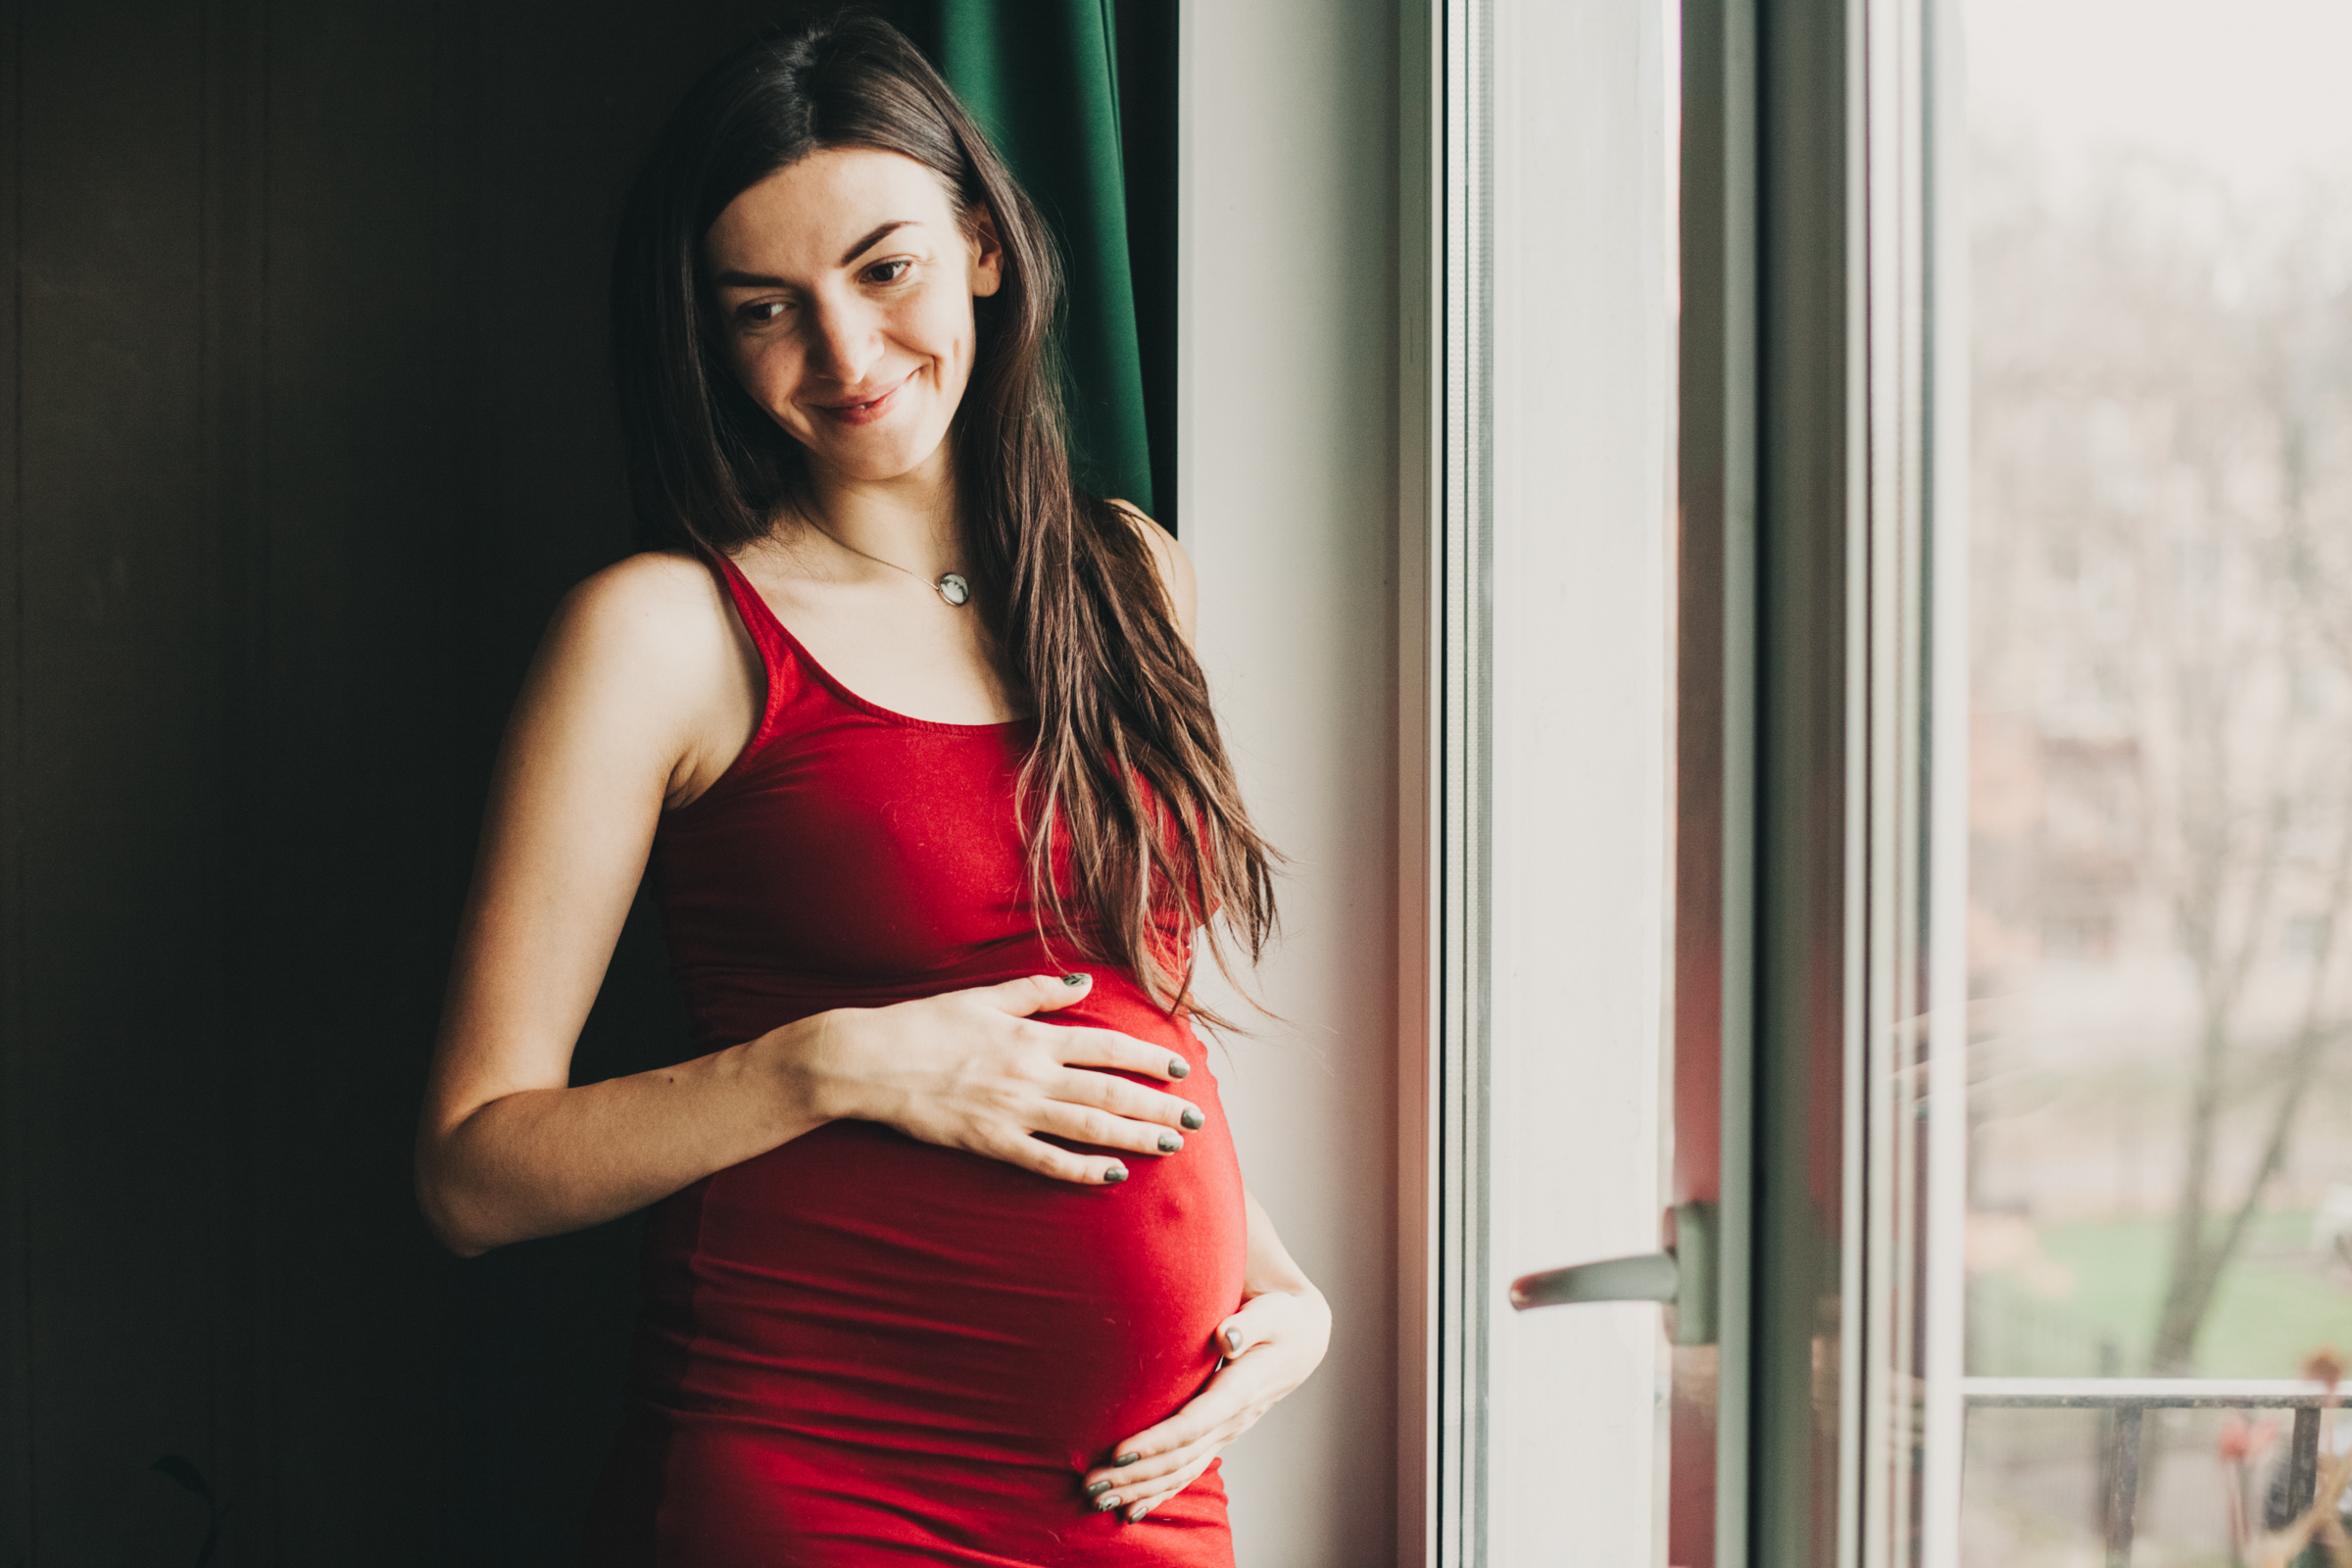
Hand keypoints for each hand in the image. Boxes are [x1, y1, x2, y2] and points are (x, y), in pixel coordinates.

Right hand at [786, 972, 1203, 1184]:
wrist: (870, 1060)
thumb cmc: (925, 1024)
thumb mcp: (984, 997)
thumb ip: (1038, 992)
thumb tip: (1084, 984)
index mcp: (1031, 1035)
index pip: (1105, 1047)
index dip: (1146, 1059)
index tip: (1180, 1070)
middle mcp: (1030, 1073)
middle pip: (1109, 1092)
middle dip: (1157, 1106)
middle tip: (1195, 1120)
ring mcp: (1012, 1110)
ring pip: (1088, 1127)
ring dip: (1134, 1137)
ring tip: (1169, 1146)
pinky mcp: (990, 1141)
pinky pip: (1046, 1159)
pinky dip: (1082, 1169)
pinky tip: (1112, 1176)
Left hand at [1082, 1285, 1333, 1521]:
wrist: (1304, 1339)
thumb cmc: (1282, 1318)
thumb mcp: (1273, 1314)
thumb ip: (1249, 1324)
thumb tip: (1227, 1336)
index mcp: (1241, 1390)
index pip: (1195, 1424)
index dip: (1158, 1441)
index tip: (1120, 1453)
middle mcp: (1233, 1419)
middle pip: (1180, 1457)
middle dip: (1136, 1474)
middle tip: (1092, 1483)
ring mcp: (1226, 1432)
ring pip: (1181, 1470)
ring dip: (1139, 1488)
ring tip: (1098, 1498)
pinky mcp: (1219, 1436)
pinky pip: (1188, 1471)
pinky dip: (1159, 1492)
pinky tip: (1131, 1508)